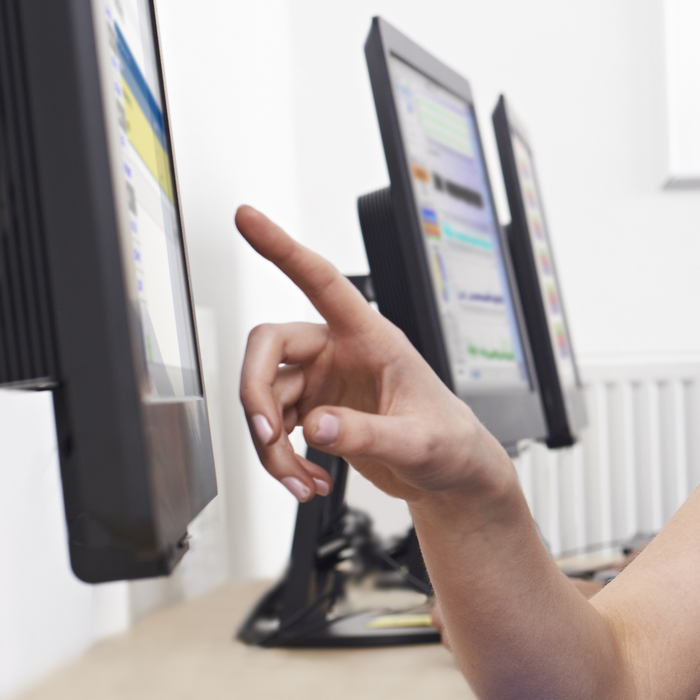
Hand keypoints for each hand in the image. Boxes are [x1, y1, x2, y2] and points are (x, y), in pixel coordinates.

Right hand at [234, 205, 515, 506]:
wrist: (452, 475)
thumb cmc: (451, 444)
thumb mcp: (418, 443)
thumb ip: (368, 434)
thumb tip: (317, 426)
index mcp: (372, 337)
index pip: (321, 280)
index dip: (282, 247)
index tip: (247, 218)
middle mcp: (339, 351)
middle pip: (267, 347)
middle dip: (256, 394)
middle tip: (268, 436)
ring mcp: (323, 381)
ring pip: (265, 398)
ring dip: (271, 446)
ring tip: (301, 482)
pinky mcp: (314, 411)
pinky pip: (274, 428)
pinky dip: (281, 459)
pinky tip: (307, 482)